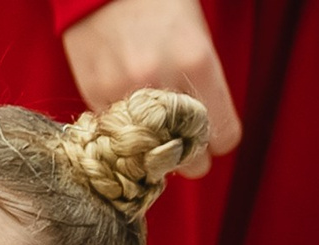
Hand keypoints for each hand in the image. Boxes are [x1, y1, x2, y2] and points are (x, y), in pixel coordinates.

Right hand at [62, 0, 241, 174]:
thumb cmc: (159, 1)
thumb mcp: (197, 37)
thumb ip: (204, 85)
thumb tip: (205, 132)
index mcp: (198, 62)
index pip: (223, 135)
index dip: (220, 139)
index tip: (214, 138)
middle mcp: (162, 82)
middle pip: (188, 157)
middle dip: (190, 154)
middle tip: (185, 143)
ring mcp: (124, 91)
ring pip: (150, 152)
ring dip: (154, 144)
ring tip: (152, 123)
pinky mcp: (95, 94)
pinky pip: (117, 132)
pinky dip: (124, 126)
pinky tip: (127, 104)